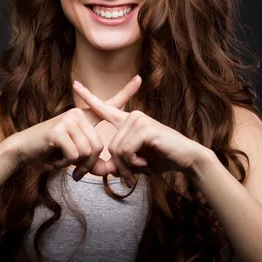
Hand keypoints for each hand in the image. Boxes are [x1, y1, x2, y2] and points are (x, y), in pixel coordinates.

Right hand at [7, 75, 141, 174]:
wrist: (23, 149)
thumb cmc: (50, 151)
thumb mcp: (74, 155)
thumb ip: (91, 162)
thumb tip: (106, 171)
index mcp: (84, 116)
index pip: (108, 104)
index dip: (125, 92)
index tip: (139, 78)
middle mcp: (78, 113)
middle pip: (98, 147)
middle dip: (88, 165)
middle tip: (75, 171)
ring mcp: (68, 120)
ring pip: (87, 152)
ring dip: (74, 164)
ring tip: (60, 158)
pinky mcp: (58, 130)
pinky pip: (74, 155)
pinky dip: (64, 163)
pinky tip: (54, 156)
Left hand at [72, 77, 206, 183]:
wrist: (186, 158)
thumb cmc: (162, 159)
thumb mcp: (135, 163)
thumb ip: (120, 164)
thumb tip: (106, 169)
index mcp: (128, 121)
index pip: (104, 108)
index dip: (88, 97)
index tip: (74, 84)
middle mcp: (132, 116)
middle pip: (111, 147)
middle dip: (120, 167)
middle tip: (131, 176)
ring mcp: (139, 120)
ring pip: (117, 150)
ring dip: (127, 166)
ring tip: (140, 168)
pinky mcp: (145, 128)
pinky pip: (126, 150)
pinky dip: (133, 162)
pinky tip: (144, 162)